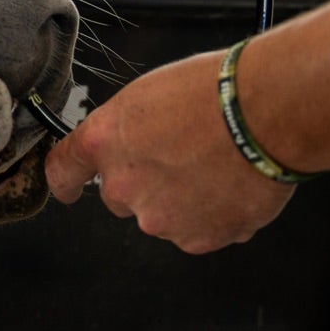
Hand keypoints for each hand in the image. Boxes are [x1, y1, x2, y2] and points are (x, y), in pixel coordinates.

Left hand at [44, 50, 294, 253]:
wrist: (265, 113)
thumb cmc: (215, 91)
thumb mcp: (150, 94)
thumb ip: (128, 131)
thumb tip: (133, 147)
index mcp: (105, 141)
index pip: (63, 169)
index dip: (65, 180)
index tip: (66, 186)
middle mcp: (123, 186)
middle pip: (120, 195)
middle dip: (144, 182)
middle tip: (181, 155)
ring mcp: (159, 218)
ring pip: (162, 214)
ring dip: (181, 199)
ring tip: (215, 164)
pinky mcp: (196, 239)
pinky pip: (198, 230)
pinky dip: (212, 215)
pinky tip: (231, 184)